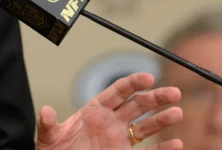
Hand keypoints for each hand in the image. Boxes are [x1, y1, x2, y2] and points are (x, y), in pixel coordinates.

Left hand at [36, 72, 182, 148]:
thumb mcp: (49, 137)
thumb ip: (48, 124)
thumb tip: (44, 111)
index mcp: (94, 110)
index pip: (117, 91)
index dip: (133, 83)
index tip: (148, 77)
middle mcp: (111, 122)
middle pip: (137, 105)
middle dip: (156, 97)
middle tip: (174, 93)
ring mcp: (119, 140)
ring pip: (145, 126)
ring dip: (162, 119)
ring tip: (177, 112)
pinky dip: (163, 149)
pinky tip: (177, 144)